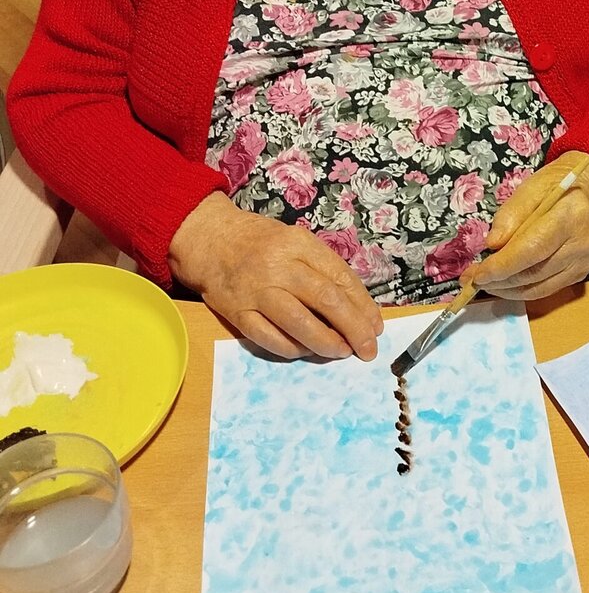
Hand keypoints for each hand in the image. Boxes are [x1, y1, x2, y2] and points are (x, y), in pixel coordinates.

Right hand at [168, 193, 383, 360]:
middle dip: (353, 328)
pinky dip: (293, 350)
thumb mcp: (296, 242)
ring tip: (343, 352)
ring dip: (327, 343)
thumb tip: (358, 308)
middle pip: (325, 300)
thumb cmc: (261, 243)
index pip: (340, 277)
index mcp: (299, 244)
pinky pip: (269, 338)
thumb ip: (323, 269)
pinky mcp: (236, 313)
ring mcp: (256, 291)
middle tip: (368, 349)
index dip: (363, 306)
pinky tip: (307, 351)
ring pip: (299, 323)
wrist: (209, 240)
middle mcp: (279, 266)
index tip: (375, 326)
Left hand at [465, 154, 588, 301]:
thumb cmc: (556, 187)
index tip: (477, 274)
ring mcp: (584, 263)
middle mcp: (582, 244)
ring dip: (507, 289)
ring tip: (484, 282)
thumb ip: (510, 215)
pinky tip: (505, 283)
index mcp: (570, 216)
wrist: (588, 194)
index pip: (532, 249)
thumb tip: (493, 244)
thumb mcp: (530, 189)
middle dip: (498, 280)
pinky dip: (522, 290)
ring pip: (538, 288)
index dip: (502, 266)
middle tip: (472, 279)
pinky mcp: (581, 274)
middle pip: (534, 272)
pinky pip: (546, 290)